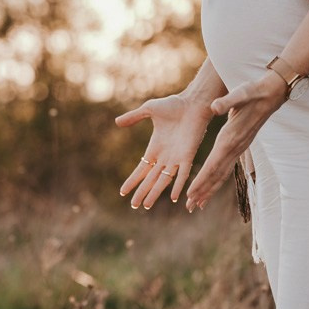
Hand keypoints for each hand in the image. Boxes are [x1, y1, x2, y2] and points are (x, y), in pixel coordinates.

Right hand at [116, 92, 215, 209]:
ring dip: (154, 193)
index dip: (132, 180)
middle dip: (142, 192)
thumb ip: (134, 117)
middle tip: (134, 206)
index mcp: (155, 147)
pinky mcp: (188, 155)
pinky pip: (183, 174)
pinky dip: (178, 185)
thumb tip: (116, 122)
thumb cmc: (173, 104)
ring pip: (163, 180)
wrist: (192, 102)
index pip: (141, 169)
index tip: (122, 192)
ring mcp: (176, 157)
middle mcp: (165, 156)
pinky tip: (173, 197)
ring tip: (146, 206)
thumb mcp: (149, 109)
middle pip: (151, 179)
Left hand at [185, 71, 286, 211]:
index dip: (201, 179)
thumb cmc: (254, 91)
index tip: (190, 193)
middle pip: (217, 175)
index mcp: (231, 137)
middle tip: (190, 207)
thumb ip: (227, 101)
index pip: (214, 164)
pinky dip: (216, 179)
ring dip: (209, 190)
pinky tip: (210, 186)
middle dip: (203, 191)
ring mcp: (239, 149)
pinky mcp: (240, 147)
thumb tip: (214, 106)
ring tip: (197, 205)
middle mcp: (235, 147)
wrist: (272, 94)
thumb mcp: (241, 93)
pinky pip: (226, 168)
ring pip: (222, 174)